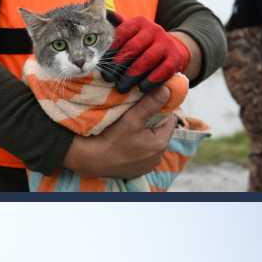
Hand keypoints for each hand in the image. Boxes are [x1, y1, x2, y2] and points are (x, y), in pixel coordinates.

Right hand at [61, 86, 175, 178]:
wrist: (91, 160)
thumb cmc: (110, 139)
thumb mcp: (131, 118)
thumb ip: (150, 103)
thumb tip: (166, 89)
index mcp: (160, 143)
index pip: (170, 120)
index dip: (159, 112)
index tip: (145, 110)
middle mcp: (158, 157)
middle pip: (161, 134)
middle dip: (152, 126)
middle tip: (135, 121)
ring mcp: (148, 166)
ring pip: (152, 146)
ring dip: (145, 139)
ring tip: (129, 135)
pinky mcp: (138, 172)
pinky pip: (143, 157)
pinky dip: (138, 151)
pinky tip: (126, 148)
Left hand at [100, 14, 189, 93]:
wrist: (166, 52)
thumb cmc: (139, 47)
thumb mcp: (127, 37)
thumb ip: (115, 32)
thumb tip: (106, 17)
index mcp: (139, 23)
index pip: (122, 33)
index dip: (111, 48)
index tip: (101, 60)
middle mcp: (154, 29)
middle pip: (132, 48)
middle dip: (118, 64)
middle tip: (108, 77)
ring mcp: (167, 42)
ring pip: (147, 60)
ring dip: (132, 75)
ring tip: (121, 87)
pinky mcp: (177, 56)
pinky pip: (165, 69)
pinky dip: (152, 79)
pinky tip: (142, 87)